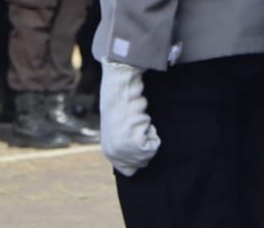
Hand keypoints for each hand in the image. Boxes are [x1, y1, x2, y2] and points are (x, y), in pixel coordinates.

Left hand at [99, 60, 159, 176]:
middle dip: (145, 145)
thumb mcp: (120, 131)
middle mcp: (114, 154)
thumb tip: (138, 161)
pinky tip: (143, 121)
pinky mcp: (134, 144)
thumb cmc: (121, 107)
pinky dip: (153, 132)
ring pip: (149, 153)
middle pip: (142, 163)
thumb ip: (125, 145)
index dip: (139, 157)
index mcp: (109, 152)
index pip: (129, 171)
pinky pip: (154, 144)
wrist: (120, 93)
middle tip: (139, 128)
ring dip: (149, 136)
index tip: (141, 142)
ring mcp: (124, 151)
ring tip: (140, 123)